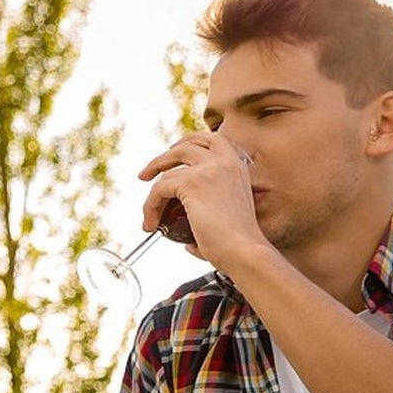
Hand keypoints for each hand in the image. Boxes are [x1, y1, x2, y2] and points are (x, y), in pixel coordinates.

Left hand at [137, 132, 257, 267]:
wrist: (244, 252)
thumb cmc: (238, 246)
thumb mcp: (227, 220)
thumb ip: (210, 219)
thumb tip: (190, 241)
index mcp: (237, 166)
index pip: (212, 140)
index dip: (189, 142)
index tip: (173, 152)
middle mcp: (225, 162)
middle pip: (186, 145)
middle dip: (164, 156)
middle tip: (147, 173)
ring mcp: (208, 169)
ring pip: (167, 169)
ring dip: (152, 191)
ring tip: (148, 213)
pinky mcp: (191, 182)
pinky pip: (159, 189)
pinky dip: (149, 206)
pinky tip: (151, 224)